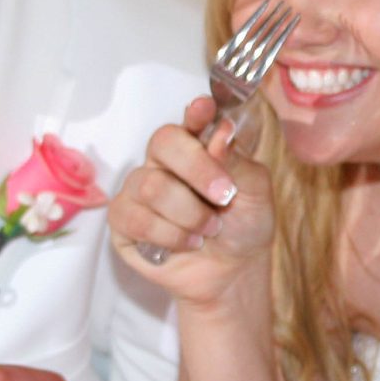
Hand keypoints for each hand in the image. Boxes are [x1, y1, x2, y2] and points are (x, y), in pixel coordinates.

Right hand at [107, 96, 274, 308]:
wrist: (232, 273)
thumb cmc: (243, 227)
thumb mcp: (255, 193)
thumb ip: (237, 162)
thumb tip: (220, 134)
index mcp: (198, 147)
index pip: (190, 120)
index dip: (195, 113)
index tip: (205, 108)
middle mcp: (165, 162)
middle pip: (163, 142)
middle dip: (197, 169)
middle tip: (224, 195)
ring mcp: (140, 190)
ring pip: (151, 186)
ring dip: (189, 214)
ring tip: (209, 229)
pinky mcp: (124, 221)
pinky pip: (136, 218)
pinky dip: (169, 235)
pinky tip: (187, 243)